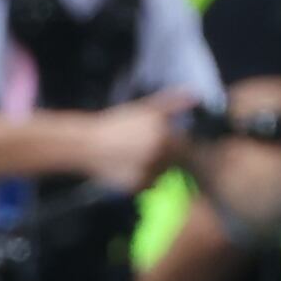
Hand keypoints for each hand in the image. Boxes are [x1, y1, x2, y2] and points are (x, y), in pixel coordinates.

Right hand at [74, 90, 196, 192]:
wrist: (85, 144)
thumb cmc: (115, 123)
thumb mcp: (144, 108)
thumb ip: (172, 103)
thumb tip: (196, 94)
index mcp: (165, 135)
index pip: (183, 144)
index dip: (171, 142)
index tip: (150, 139)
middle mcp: (161, 155)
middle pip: (173, 160)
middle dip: (161, 156)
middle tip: (138, 149)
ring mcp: (150, 171)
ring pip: (162, 174)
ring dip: (153, 169)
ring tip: (131, 158)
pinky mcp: (138, 185)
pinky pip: (148, 185)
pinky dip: (140, 180)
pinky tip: (126, 168)